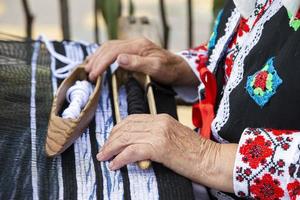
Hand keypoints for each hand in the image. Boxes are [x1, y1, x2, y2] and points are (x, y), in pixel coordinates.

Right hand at [85, 38, 197, 85]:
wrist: (179, 69)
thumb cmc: (169, 70)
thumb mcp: (156, 68)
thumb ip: (138, 63)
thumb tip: (118, 59)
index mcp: (139, 46)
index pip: (113, 51)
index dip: (101, 63)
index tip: (94, 75)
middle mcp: (134, 43)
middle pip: (108, 47)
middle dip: (96, 60)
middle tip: (88, 74)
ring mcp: (133, 46)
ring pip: (109, 47)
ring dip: (97, 57)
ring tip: (89, 68)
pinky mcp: (133, 51)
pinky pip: (114, 50)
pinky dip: (103, 56)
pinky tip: (99, 62)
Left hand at [96, 113, 236, 191]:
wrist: (212, 160)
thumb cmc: (195, 153)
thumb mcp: (174, 138)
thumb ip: (156, 137)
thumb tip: (138, 146)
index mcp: (162, 118)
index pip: (132, 120)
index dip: (118, 130)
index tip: (111, 140)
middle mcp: (159, 122)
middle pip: (126, 128)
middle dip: (111, 140)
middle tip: (103, 151)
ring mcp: (159, 133)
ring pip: (126, 138)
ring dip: (111, 149)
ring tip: (104, 158)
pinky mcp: (159, 147)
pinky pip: (132, 151)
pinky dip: (121, 158)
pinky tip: (115, 165)